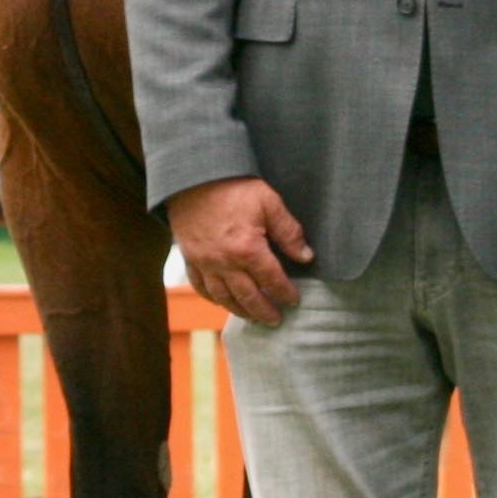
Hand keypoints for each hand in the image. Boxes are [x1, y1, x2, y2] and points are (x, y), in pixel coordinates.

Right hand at [168, 176, 312, 324]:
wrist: (192, 177)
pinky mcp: (190, 259)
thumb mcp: (268, 201)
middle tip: (276, 320)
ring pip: (224, 298)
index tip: (294, 300)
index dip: (285, 293)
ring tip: (253, 318)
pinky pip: (201, 287)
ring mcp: (205, 264)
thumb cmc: (232, 186)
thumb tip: (306, 256)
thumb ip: (288, 231)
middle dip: (265, 311)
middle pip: (248, 296)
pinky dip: (214, 299)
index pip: (272, 280)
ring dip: (240, 311)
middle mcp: (225, 263)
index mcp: (247, 249)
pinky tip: (223, 302)